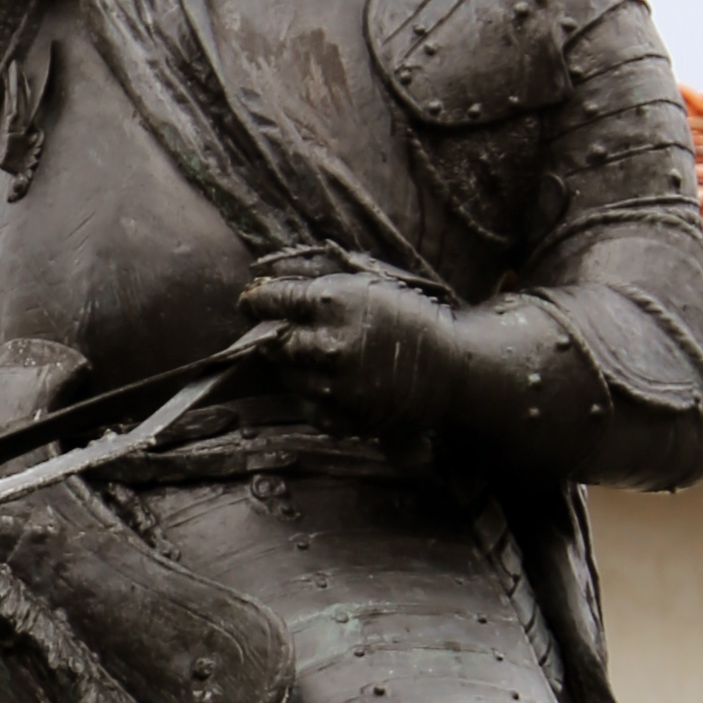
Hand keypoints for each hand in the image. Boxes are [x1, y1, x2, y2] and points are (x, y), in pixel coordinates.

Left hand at [232, 255, 483, 433]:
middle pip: (274, 342)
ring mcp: (333, 383)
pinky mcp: (342, 415)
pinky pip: (308, 406)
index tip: (250, 303)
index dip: (257, 302)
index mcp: (332, 301)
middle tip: (279, 334)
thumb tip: (269, 287)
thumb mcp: (368, 287)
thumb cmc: (411, 320)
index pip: (273, 300)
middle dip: (273, 337)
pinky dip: (313, 396)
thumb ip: (321, 289)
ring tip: (318, 361)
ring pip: (289, 375)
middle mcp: (327, 343)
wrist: (452, 368)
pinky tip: (332, 386)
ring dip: (295, 367)